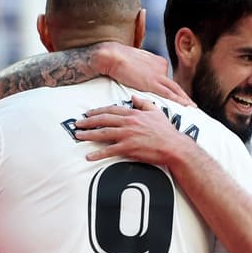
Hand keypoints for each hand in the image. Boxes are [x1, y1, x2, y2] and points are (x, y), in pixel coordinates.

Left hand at [75, 95, 189, 163]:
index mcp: (133, 113)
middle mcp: (128, 123)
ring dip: (88, 135)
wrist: (174, 146)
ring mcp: (127, 135)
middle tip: (77, 124)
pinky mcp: (128, 148)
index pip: (111, 110)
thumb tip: (132, 96)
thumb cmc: (166, 131)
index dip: (97, 111)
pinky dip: (98, 154)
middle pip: (103, 120)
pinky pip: (109, 150)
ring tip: (78, 136)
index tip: (88, 113)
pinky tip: (89, 156)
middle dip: (88, 122)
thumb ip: (143, 103)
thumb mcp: (156, 111)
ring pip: (103, 133)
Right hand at [93, 42, 190, 105]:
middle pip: (174, 84)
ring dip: (185, 99)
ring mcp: (158, 75)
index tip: (177, 97)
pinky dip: (179, 100)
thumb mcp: (135, 61)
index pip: (166, 79)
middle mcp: (161, 67)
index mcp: (158, 62)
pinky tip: (186, 106)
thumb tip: (141, 76)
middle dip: (183, 95)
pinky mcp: (152, 82)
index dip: (171, 89)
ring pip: (175, 89)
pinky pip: (169, 93)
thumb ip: (142, 69)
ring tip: (192, 107)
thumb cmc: (119, 58)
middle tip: (192, 105)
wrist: (113, 56)